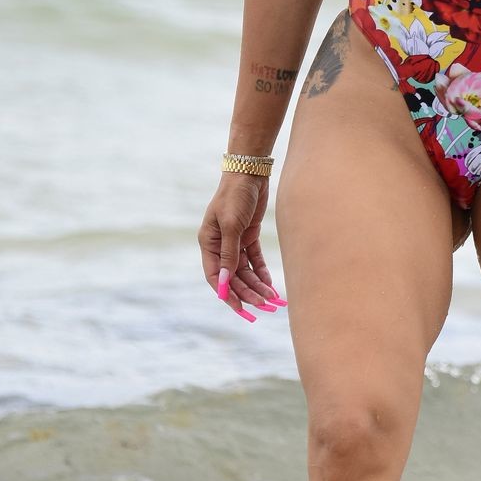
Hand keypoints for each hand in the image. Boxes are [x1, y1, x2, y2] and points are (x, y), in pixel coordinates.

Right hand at [198, 176, 286, 322]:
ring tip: (272, 299)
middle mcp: (219, 244)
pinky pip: (254, 260)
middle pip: (232, 276)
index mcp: (208, 242)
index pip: (214, 276)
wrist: (250, 172)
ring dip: (257, 285)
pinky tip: (271, 285)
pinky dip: (262, 272)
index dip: (226, 293)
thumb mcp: (231, 225)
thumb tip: (224, 281)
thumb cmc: (235, 196)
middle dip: (248, 292)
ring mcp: (234, 241)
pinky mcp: (249, 236)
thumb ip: (229, 254)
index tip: (240, 308)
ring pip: (245, 271)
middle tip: (264, 306)